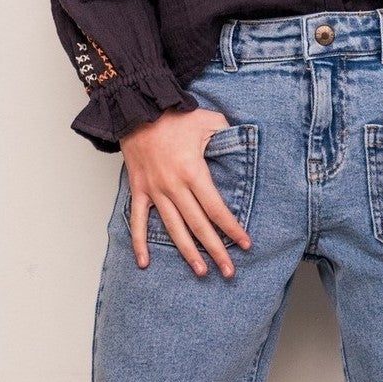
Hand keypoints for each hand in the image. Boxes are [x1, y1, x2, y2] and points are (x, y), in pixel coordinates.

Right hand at [121, 106, 253, 276]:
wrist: (137, 109)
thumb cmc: (173, 116)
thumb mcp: (209, 120)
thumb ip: (229, 134)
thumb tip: (245, 142)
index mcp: (193, 172)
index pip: (216, 209)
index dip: (231, 228)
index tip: (245, 244)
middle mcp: (174, 186)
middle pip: (199, 226)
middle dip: (216, 250)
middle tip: (229, 271)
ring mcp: (155, 191)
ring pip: (173, 229)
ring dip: (188, 253)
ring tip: (201, 272)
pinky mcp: (139, 191)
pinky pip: (138, 221)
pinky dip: (140, 243)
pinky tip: (144, 263)